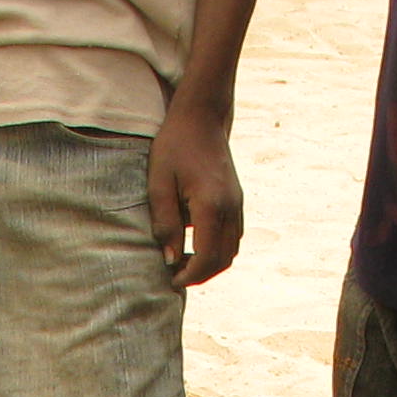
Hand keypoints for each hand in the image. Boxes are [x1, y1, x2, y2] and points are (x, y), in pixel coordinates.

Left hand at [148, 104, 244, 287]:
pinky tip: (196, 245)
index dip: (190, 275)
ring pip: (232, 250)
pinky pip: (234, 237)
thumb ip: (165, 224)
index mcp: (211, 204)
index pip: (207, 257)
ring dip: (211, 264)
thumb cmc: (175, 146)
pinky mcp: (238, 201)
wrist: (202, 117)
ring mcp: (238, 204)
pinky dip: (218, 249)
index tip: (172, 279)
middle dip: (201, 274)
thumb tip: (171, 259)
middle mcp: (231, 207)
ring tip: (184, 261)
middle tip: (176, 275)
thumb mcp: (159, 185)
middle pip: (224, 259)